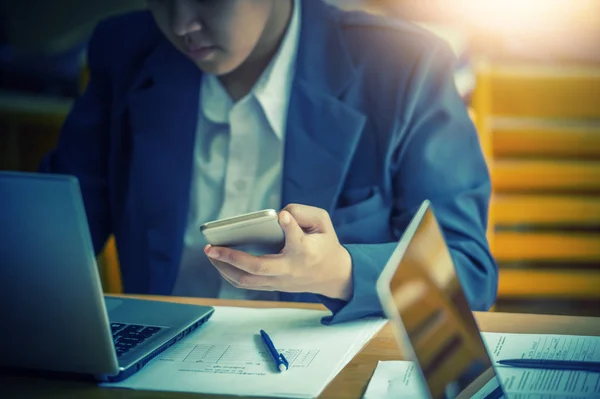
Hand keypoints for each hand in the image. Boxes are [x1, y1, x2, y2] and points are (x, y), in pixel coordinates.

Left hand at [204, 204, 352, 299]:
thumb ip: (304, 214)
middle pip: (259, 268)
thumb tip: (277, 215)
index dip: (290, 228)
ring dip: (224, 268)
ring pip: (247, 281)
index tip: (282, 216)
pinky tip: (218, 260)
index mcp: (306, 252)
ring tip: (210, 252)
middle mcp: (290, 269)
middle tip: (212, 246)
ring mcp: (280, 281)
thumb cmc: (325, 244)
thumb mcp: (323, 224)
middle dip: (232, 257)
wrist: (333, 276)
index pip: (297, 241)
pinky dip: (229, 273)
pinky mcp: (273, 286)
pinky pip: (246, 284)